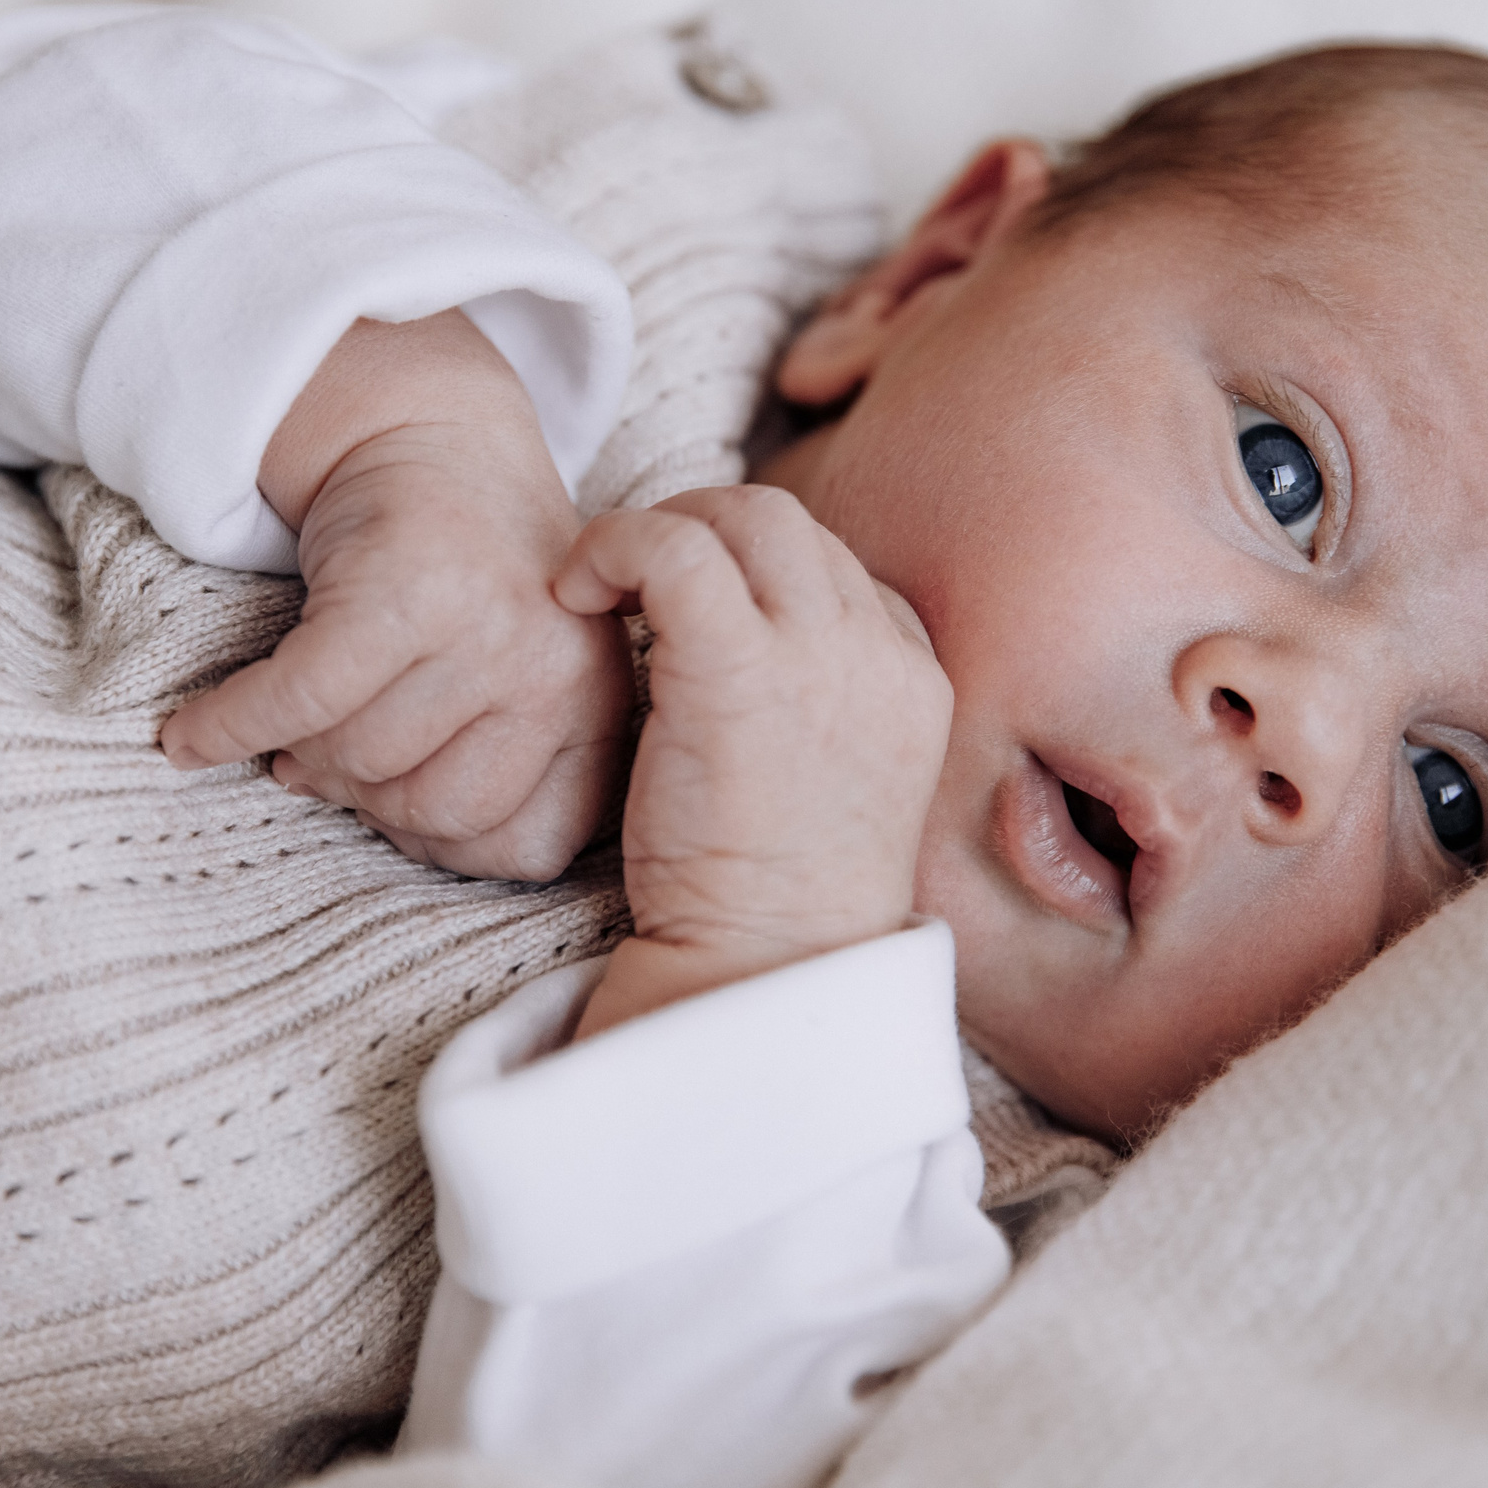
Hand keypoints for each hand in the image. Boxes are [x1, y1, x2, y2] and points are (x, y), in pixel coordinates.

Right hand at [158, 313, 632, 881]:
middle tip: (331, 747)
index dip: (441, 841)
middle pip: (431, 809)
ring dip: (302, 747)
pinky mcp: (401, 591)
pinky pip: (298, 702)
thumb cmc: (471, 586)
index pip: (525, 848)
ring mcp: (487, 628)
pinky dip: (232, 723)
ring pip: (361, 757)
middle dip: (364, 791)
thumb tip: (359, 814)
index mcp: (595, 711)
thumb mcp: (515, 686)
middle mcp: (558, 671)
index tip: (395, 800)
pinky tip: (193, 734)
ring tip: (296, 716)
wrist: (437, 438)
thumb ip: (476, 771)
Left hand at [553, 487, 951, 1035]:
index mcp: (913, 681)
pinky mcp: (741, 669)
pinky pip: (675, 547)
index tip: (685, 618)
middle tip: (630, 585)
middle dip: (700, 527)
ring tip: (599, 587)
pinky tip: (575, 595)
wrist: (766, 975)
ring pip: (742, 512)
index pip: (835, 571)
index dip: (749, 576)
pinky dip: (614, 545)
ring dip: (657, 528)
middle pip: (790, 524)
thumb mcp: (823, 789)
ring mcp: (822, 654)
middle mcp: (880, 653)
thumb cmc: (768, 906)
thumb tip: (716, 650)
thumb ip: (802, 710)